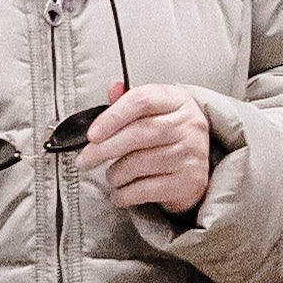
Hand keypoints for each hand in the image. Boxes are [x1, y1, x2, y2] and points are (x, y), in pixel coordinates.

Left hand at [84, 82, 216, 218]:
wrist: (197, 166)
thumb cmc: (167, 136)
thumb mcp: (153, 112)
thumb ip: (129, 101)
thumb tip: (113, 89)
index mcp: (178, 100)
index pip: (142, 100)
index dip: (112, 117)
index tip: (91, 134)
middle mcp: (189, 124)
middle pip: (139, 133)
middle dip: (104, 149)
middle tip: (85, 159)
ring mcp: (192, 153)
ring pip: (140, 163)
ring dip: (115, 174)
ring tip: (111, 176)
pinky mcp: (189, 181)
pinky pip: (146, 189)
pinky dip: (125, 194)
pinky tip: (120, 192)